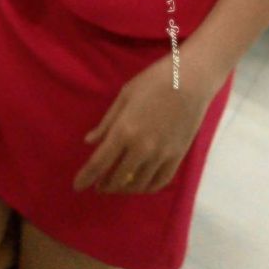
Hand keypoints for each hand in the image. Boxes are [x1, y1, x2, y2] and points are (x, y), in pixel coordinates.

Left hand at [73, 51, 216, 194]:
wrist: (191, 79)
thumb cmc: (154, 81)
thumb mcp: (125, 95)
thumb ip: (107, 122)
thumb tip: (89, 142)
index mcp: (124, 130)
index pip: (99, 163)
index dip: (85, 177)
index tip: (77, 186)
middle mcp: (141, 148)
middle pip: (117, 178)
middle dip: (104, 185)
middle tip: (98, 185)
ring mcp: (161, 155)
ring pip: (137, 184)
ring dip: (123, 188)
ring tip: (117, 185)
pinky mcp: (177, 156)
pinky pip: (159, 182)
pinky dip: (146, 188)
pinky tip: (139, 184)